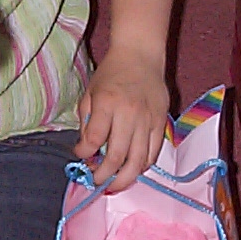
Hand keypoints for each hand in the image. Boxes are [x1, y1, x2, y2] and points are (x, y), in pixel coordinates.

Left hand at [74, 46, 169, 193]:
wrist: (140, 55)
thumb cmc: (111, 73)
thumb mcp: (90, 93)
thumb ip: (87, 122)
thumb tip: (87, 151)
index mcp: (107, 103)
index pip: (93, 139)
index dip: (84, 154)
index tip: (80, 156)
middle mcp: (128, 113)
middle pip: (116, 157)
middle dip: (103, 176)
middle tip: (96, 182)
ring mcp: (147, 119)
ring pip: (138, 160)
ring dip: (124, 178)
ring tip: (114, 185)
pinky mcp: (160, 122)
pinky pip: (153, 153)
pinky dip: (142, 166)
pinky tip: (132, 169)